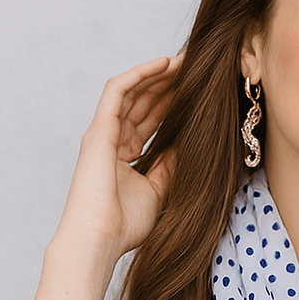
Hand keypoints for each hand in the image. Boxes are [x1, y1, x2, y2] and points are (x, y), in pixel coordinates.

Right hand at [56, 54, 182, 256]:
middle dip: (169, 85)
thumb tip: (188, 145)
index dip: (173, 105)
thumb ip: (171, 166)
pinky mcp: (99, 129)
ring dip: (158, 74)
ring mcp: (103, 133)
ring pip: (133, 91)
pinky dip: (140, 74)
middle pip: (143, 103)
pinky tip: (164, 63)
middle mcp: (112, 141)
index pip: (151, 122)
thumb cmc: (125, 225)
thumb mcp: (159, 191)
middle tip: (197, 69)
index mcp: (124, 157)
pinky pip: (118, 90)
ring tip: (185, 61)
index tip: (200, 94)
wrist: (99, 238)